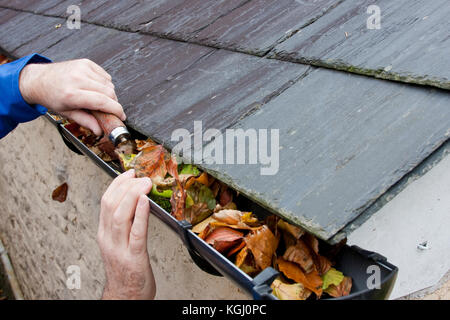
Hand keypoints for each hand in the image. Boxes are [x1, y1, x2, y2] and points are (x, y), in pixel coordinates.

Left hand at [19, 58, 125, 135]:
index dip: (116, 110)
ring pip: (109, 84)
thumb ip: (86, 121)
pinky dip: (105, 84)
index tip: (121, 116)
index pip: (103, 102)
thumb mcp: (66, 113)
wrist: (39, 79)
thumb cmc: (52, 96)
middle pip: (109, 93)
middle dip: (113, 103)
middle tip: (109, 110)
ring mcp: (82, 68)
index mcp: (72, 94)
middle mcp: (78, 79)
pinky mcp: (86, 63)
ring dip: (109, 94)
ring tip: (98, 98)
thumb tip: (99, 131)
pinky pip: (105, 75)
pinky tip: (96, 88)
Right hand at [97, 169, 155, 299]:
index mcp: (105, 233)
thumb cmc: (125, 269)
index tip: (129, 173)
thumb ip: (123, 223)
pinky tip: (146, 202)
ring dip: (133, 195)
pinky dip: (141, 215)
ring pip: (120, 216)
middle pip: (111, 205)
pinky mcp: (134, 257)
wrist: (125, 296)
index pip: (106, 202)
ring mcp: (120, 248)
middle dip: (126, 186)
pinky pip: (137, 233)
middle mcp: (109, 239)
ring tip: (144, 184)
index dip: (117, 183)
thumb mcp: (118, 243)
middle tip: (140, 176)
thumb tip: (136, 200)